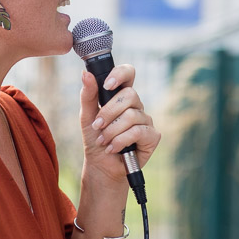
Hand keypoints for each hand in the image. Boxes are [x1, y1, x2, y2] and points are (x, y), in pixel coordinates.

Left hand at [79, 64, 160, 183]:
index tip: (107, 85)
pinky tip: (113, 148)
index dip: (120, 74)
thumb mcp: (87, 115)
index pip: (128, 73)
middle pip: (130, 95)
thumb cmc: (95, 137)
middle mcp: (136, 106)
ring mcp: (146, 120)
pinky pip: (138, 132)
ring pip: (131, 116)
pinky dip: (120, 141)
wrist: (100, 164)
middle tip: (97, 126)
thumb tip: (86, 74)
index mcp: (122, 96)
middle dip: (109, 112)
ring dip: (112, 130)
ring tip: (103, 141)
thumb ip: (88, 95)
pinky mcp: (152, 136)